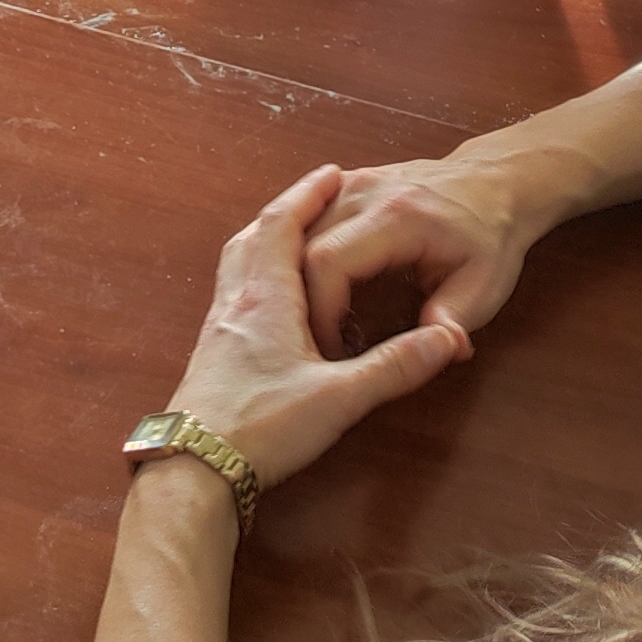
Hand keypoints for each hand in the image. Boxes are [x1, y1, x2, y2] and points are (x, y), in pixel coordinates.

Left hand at [167, 166, 472, 489]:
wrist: (192, 469)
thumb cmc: (262, 428)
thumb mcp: (338, 399)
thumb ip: (393, 366)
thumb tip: (448, 338)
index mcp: (265, 299)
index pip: (282, 227)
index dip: (306, 196)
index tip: (330, 173)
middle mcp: (236, 302)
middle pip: (254, 236)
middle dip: (287, 209)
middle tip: (314, 191)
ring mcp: (218, 328)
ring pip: (238, 262)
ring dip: (265, 237)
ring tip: (291, 231)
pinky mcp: (211, 353)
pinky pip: (233, 289)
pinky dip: (253, 271)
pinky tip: (267, 294)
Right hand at [297, 153, 543, 352]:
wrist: (494, 182)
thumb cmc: (490, 234)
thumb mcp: (485, 285)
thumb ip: (456, 318)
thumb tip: (440, 349)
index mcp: (396, 216)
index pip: (328, 260)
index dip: (320, 309)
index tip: (333, 346)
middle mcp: (365, 191)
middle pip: (300, 245)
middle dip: (301, 300)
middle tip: (318, 340)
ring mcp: (352, 181)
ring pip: (296, 229)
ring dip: (296, 276)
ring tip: (313, 316)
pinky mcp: (346, 183)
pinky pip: (306, 217)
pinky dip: (300, 253)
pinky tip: (313, 284)